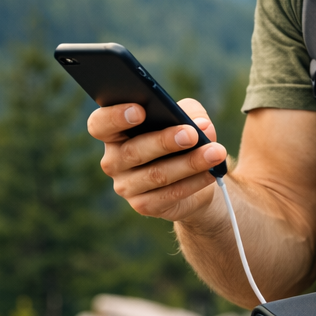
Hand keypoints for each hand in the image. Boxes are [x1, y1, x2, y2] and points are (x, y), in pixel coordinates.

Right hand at [88, 100, 227, 222]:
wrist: (193, 177)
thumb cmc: (182, 137)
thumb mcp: (187, 117)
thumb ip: (191, 113)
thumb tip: (201, 124)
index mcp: (114, 132)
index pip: (100, 124)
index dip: (115, 117)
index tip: (140, 110)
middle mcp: (114, 160)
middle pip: (132, 151)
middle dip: (164, 141)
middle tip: (191, 134)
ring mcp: (127, 186)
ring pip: (156, 175)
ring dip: (189, 163)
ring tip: (215, 152)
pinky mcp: (145, 205)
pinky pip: (169, 194)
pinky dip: (193, 182)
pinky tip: (211, 173)